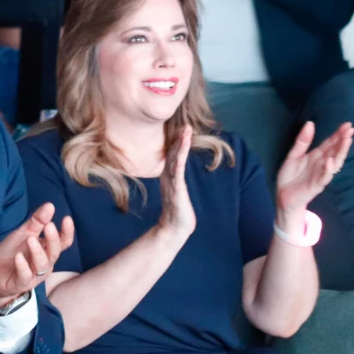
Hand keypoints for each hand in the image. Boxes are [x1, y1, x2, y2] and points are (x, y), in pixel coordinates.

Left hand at [0, 202, 73, 309]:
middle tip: (48, 226)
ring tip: (30, 239)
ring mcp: (34, 275)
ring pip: (41, 265)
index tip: (66, 219)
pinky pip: (24, 276)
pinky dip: (22, 267)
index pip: (62, 242)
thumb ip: (37, 221)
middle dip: (53, 239)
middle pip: (54, 252)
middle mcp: (44, 263)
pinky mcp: (20, 283)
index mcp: (47, 250)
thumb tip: (50, 205)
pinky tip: (18, 257)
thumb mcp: (24, 234)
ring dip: (37, 252)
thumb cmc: (13, 254)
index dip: (67, 232)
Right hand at [157, 125, 196, 240]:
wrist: (173, 229)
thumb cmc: (177, 213)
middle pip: (173, 154)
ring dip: (180, 145)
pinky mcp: (176, 189)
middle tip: (185, 125)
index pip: (173, 156)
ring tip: (186, 132)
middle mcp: (168, 177)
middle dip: (179, 139)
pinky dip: (179, 158)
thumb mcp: (177, 193)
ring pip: (175, 159)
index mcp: (169, 177)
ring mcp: (171, 182)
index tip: (183, 130)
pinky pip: (177, 171)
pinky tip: (182, 149)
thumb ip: (176, 182)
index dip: (178, 143)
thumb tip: (178, 175)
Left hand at [276, 121, 353, 217]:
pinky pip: (324, 178)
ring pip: (335, 163)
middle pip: (335, 151)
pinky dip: (328, 170)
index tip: (348, 125)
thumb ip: (302, 141)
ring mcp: (320, 175)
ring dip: (341, 152)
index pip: (330, 143)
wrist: (283, 195)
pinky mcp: (316, 185)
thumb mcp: (293, 155)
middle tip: (351, 130)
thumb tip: (310, 123)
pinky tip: (331, 161)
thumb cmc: (290, 176)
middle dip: (343, 141)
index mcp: (317, 156)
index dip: (338, 134)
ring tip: (346, 141)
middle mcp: (322, 164)